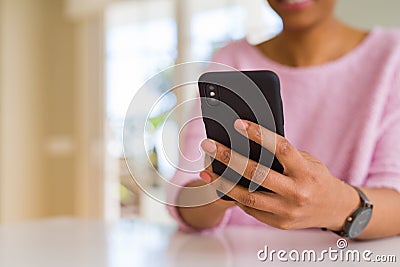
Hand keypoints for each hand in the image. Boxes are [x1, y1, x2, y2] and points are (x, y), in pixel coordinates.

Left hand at [199, 119, 358, 230]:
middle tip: (209, 145)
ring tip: (207, 170)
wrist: (334, 208)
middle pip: (257, 174)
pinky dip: (236, 196)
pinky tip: (223, 185)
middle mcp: (297, 193)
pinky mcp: (279, 223)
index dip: (259, 135)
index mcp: (306, 172)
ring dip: (223, 182)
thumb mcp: (308, 162)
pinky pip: (251, 208)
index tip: (238, 124)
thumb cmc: (317, 179)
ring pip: (247, 196)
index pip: (281, 149)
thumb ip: (284, 156)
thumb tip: (248, 143)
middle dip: (229, 158)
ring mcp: (287, 211)